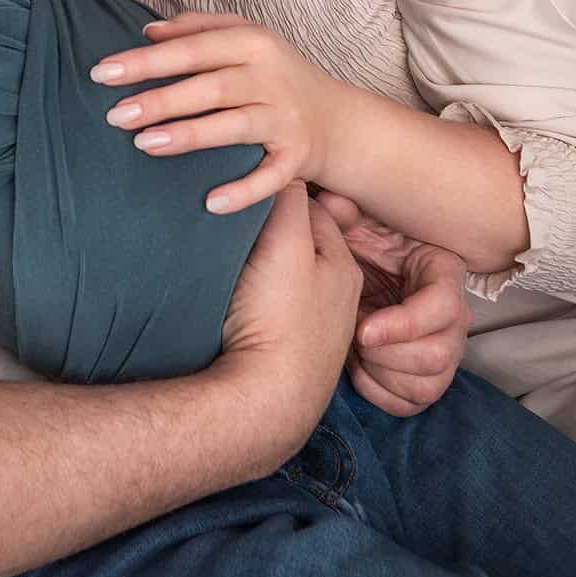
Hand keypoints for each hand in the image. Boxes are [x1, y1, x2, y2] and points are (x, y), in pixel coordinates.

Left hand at [94, 11, 353, 216]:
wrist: (337, 120)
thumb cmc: (274, 75)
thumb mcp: (244, 39)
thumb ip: (197, 29)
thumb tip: (146, 31)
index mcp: (253, 43)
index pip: (193, 48)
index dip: (147, 60)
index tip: (102, 72)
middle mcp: (271, 78)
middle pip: (211, 86)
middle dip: (161, 100)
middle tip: (114, 115)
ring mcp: (285, 119)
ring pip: (235, 127)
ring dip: (191, 136)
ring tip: (145, 144)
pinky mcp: (297, 158)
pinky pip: (270, 177)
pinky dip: (244, 191)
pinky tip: (211, 204)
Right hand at [207, 185, 360, 459]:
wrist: (264, 402)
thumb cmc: (277, 319)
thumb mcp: (288, 245)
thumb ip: (289, 203)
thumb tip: (284, 173)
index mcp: (342, 268)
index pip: (314, 210)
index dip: (281, 192)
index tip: (250, 183)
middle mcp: (336, 299)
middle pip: (302, 246)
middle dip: (275, 231)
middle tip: (237, 220)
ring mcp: (313, 332)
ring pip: (287, 282)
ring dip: (265, 269)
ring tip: (233, 259)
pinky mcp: (287, 357)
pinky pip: (274, 313)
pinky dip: (259, 301)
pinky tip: (238, 302)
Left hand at [316, 191, 471, 416]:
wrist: (358, 272)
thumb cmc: (361, 242)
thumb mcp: (354, 222)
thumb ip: (344, 212)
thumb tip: (331, 202)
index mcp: (442, 272)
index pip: (442, 306)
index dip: (404, 324)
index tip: (362, 330)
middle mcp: (453, 315)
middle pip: (443, 354)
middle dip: (390, 355)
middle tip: (355, 340)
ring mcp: (443, 347)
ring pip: (431, 383)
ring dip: (385, 375)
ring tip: (355, 351)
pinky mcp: (425, 375)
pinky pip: (414, 402)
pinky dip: (382, 393)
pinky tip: (358, 368)